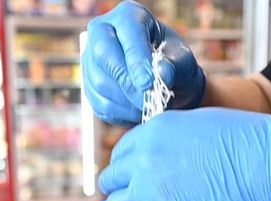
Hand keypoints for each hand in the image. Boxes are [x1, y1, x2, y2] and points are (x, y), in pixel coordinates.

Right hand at [83, 1, 205, 124]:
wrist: (165, 82)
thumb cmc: (174, 64)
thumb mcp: (181, 60)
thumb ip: (173, 66)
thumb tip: (162, 75)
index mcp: (128, 16)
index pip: (127, 34)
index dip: (136, 60)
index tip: (148, 84)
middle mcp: (103, 32)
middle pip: (103, 55)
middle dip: (126, 83)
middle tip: (148, 101)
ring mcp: (91, 59)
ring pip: (99, 83)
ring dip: (125, 102)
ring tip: (149, 107)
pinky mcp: (89, 85)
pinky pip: (99, 104)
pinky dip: (120, 114)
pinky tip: (138, 113)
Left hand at [92, 108, 270, 200]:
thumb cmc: (252, 144)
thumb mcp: (204, 124)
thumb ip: (178, 139)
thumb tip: (174, 155)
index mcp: (153, 132)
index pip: (121, 153)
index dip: (126, 168)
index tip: (131, 178)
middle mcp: (142, 161)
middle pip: (111, 181)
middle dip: (117, 191)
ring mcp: (149, 195)